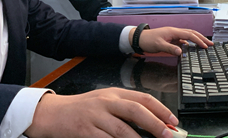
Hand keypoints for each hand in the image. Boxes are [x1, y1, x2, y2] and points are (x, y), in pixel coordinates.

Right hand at [25, 88, 178, 137]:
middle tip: (169, 135)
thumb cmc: (83, 109)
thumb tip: (154, 122)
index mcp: (114, 93)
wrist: (54, 114)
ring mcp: (96, 117)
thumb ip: (126, 109)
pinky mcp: (86, 131)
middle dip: (155, 124)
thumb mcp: (105, 101)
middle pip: (135, 111)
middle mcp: (106, 102)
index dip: (160, 110)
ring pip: (123, 129)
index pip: (142, 99)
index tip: (173, 122)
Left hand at [134, 27, 212, 55]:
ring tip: (204, 45)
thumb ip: (170, 49)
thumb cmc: (148, 41)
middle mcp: (175, 32)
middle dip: (201, 38)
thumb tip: (181, 52)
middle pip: (191, 33)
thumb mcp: (159, 45)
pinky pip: (183, 40)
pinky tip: (192, 48)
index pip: (189, 35)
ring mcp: (173, 35)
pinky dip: (189, 43)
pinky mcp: (171, 39)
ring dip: (197, 40)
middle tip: (210, 44)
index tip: (205, 46)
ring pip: (188, 36)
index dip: (198, 40)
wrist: (140, 39)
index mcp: (173, 32)